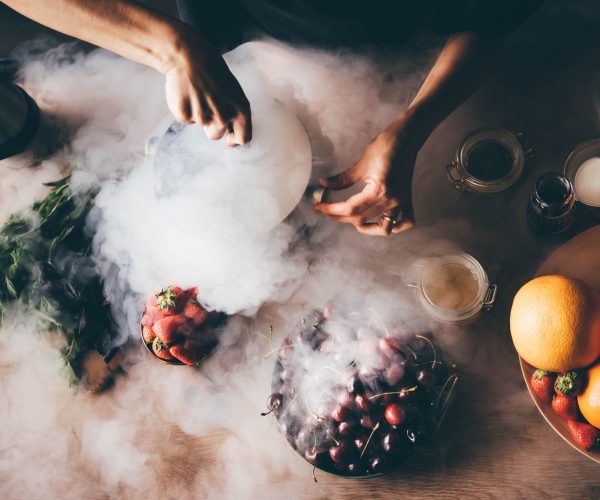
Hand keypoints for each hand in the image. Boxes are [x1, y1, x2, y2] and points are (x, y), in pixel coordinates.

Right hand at [164, 33, 250, 146]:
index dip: (234, 140)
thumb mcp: (232, 91)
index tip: (228, 139)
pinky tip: (186, 93)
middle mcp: (223, 116)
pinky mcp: (184, 114)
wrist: (188, 55)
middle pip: (216, 135)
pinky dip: (184, 109)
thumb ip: (234, 112)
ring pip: (200, 125)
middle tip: (206, 101)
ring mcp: (203, 116)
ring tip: (196, 92)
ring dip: (197, 113)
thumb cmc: (212, 71)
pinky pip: (185, 120)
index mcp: (240, 109)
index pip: (243, 138)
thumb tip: (230, 133)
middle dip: (211, 124)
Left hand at [313, 115, 420, 235]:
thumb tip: (323, 184)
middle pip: (361, 219)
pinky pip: (405, 221)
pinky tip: (381, 223)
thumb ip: (341, 179)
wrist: (406, 137)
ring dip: (365, 228)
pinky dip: (394, 226)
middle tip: (325, 210)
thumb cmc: (385, 146)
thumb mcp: (361, 163)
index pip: (349, 209)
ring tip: (350, 221)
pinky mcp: (406, 199)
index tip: (318, 207)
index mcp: (378, 191)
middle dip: (339, 217)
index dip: (331, 210)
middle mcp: (391, 200)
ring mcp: (400, 202)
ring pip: (383, 227)